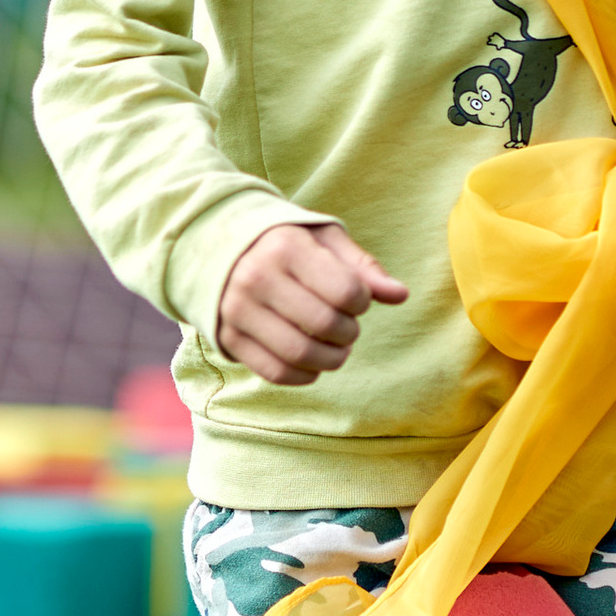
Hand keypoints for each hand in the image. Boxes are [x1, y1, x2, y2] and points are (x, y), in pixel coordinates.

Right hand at [215, 220, 408, 384]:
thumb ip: (362, 267)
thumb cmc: (283, 242)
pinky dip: (304, 376)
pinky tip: (313, 363)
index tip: (356, 299)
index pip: (346, 290)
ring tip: (336, 348)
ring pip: (300, 354)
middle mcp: (257, 277)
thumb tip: (401, 295)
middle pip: (325, 324)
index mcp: (286, 246)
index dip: (363, 302)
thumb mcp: (322, 239)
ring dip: (331, 359)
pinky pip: (275, 372)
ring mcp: (237, 310)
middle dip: (349, 333)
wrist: (214, 246)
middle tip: (348, 327)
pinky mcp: (228, 338)